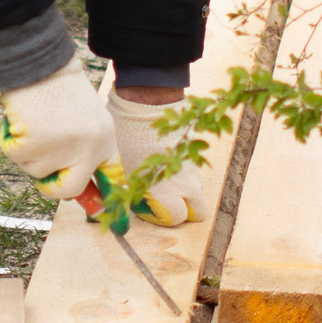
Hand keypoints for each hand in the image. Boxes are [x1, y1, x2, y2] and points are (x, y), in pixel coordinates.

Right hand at [0, 59, 120, 204]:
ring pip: (34, 170)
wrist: (37, 60)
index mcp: (104, 139)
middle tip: (42, 173)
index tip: (99, 214)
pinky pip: (14, 155)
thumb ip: (81, 151)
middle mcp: (89, 146)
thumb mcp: (83, 118)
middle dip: (51, 187)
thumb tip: (71, 190)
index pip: (110, 178)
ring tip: (32, 120)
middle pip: (68, 189)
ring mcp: (63, 146)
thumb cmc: (57, 88)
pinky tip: (18, 118)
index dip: (103, 201)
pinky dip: (8, 139)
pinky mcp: (36, 142)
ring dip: (25, 150)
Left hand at [108, 89, 206, 226]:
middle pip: (198, 213)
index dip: (161, 217)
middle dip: (184, 210)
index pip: (175, 218)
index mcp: (167, 192)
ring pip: (197, 190)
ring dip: (185, 191)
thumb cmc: (129, 137)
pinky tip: (167, 161)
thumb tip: (125, 202)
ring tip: (162, 178)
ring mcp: (194, 167)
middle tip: (163, 200)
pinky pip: (195, 171)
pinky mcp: (195, 151)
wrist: (148, 104)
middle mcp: (186, 183)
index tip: (148, 207)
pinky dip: (185, 173)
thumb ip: (130, 191)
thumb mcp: (122, 169)